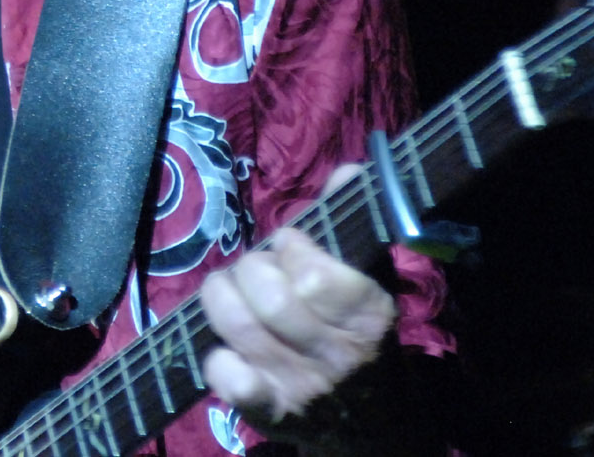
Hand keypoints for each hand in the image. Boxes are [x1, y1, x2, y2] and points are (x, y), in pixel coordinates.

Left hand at [197, 165, 395, 425]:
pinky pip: (226, 378)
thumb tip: (347, 169)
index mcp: (369, 316)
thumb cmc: (364, 334)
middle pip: (270, 298)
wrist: (376, 424)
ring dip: (222, 297)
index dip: (290, 248)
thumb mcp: (371, 279)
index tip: (289, 246)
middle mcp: (336, 355)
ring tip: (231, 292)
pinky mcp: (269, 414)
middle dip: (250, 269)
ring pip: (239, 327)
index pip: (316, 275)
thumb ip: (353, 222)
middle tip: (256, 270)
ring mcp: (301, 388)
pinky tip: (229, 347)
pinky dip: (217, 356)